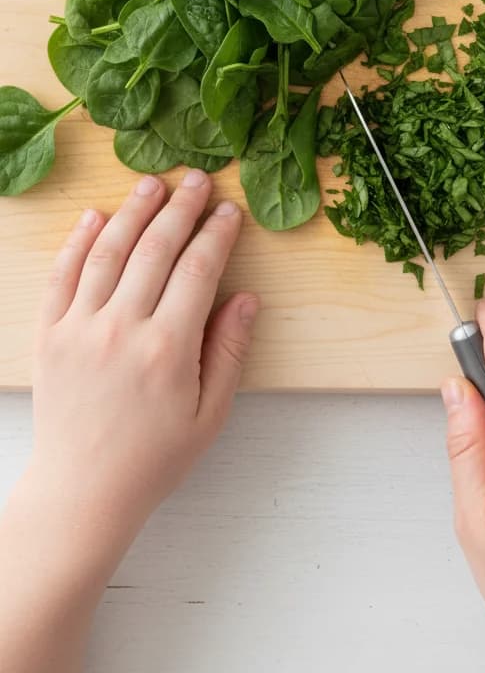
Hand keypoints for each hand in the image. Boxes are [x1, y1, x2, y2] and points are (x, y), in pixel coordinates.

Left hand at [28, 169, 257, 547]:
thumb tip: (246, 299)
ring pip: (108, 253)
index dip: (217, 234)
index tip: (229, 211)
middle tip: (197, 180)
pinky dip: (77, 242)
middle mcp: (121, 329)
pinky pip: (62, 277)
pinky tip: (94, 216)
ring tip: (152, 184)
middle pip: (155, 250)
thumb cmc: (154, 457)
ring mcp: (80, 329)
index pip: (198, 270)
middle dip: (181, 209)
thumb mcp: (211, 412)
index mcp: (168, 348)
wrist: (83, 491)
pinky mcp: (49, 336)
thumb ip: (229, 350)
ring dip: (133, 212)